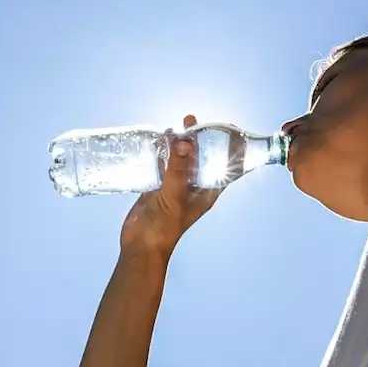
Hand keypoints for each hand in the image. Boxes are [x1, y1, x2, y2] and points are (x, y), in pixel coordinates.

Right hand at [119, 114, 220, 259]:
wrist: (141, 245)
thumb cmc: (164, 227)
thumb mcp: (174, 196)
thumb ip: (178, 169)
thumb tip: (184, 142)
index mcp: (206, 192)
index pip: (223, 168)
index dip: (227, 150)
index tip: (226, 130)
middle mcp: (193, 188)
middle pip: (200, 159)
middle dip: (198, 141)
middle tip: (192, 121)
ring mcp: (175, 187)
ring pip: (180, 161)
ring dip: (178, 145)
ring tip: (176, 125)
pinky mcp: (158, 187)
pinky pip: (162, 166)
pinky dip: (161, 154)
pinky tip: (157, 141)